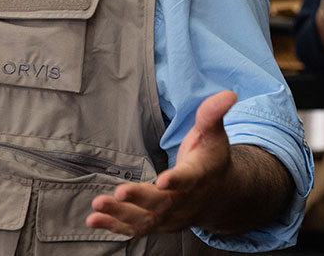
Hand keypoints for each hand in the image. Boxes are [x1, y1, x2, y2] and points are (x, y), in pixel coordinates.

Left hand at [86, 91, 236, 236]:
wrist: (220, 195)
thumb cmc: (211, 160)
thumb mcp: (214, 134)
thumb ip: (212, 114)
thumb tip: (228, 94)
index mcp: (199, 176)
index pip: (188, 180)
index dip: (176, 181)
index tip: (162, 180)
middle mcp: (185, 201)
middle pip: (162, 204)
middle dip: (139, 199)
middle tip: (119, 192)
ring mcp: (171, 216)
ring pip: (146, 220)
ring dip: (120, 214)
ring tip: (98, 205)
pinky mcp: (157, 223)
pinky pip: (136, 228)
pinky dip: (115, 227)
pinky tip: (95, 220)